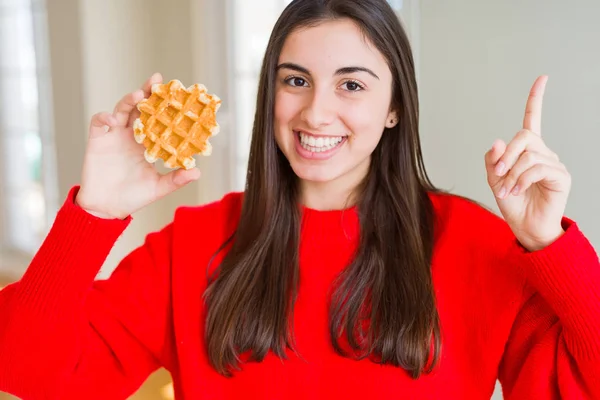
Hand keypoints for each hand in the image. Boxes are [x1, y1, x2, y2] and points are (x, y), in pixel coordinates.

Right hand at [75, 73, 200, 218]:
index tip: (177, 93)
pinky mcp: (97, 140)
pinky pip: (98, 122)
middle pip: (139, 107)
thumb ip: (176, 179)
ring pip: (121, 110)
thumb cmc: (133, 197)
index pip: (158, 119)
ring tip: (138, 95)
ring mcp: (114, 135)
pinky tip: (113, 120)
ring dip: (128, 100)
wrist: (106, 208)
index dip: (165, 106)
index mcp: (147, 142)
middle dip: (147, 92)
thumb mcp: (158, 188)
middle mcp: (131, 135)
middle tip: (156, 80)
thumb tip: (197, 171)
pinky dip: (104, 117)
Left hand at [485, 75, 570, 251]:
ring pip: (528, 155)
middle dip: (507, 155)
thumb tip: (497, 141)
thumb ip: (493, 161)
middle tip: (499, 174)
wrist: (526, 227)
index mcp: (526, 150)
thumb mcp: (495, 180)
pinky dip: (521, 180)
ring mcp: (553, 164)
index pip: (532, 119)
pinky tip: (516, 191)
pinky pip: (537, 169)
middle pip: (524, 136)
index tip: (543, 79)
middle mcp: (542, 153)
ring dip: (511, 175)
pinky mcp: (560, 176)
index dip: (536, 99)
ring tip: (506, 191)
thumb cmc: (513, 203)